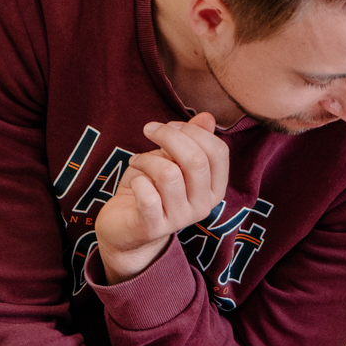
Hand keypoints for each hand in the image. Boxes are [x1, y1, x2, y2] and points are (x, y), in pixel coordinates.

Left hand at [94, 113, 228, 283]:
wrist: (127, 228)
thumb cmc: (153, 189)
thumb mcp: (173, 161)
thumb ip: (193, 141)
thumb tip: (208, 117)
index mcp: (215, 188)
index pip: (218, 152)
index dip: (193, 131)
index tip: (169, 126)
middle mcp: (204, 205)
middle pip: (196, 160)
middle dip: (168, 136)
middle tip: (149, 131)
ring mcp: (181, 219)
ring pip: (169, 174)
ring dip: (147, 159)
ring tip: (138, 161)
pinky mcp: (154, 227)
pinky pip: (148, 194)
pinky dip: (137, 180)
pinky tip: (134, 183)